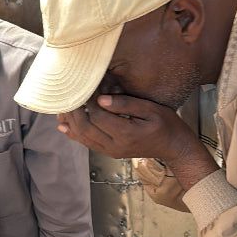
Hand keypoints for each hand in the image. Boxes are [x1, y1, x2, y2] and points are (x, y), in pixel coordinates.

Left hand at [58, 93, 218, 191]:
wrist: (174, 147)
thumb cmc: (166, 125)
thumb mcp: (151, 109)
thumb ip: (125, 104)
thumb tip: (100, 99)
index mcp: (126, 134)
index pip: (97, 115)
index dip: (88, 99)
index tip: (85, 84)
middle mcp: (115, 146)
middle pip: (85, 127)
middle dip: (74, 110)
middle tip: (68, 92)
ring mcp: (111, 151)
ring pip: (83, 137)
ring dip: (71, 121)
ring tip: (63, 105)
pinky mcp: (110, 152)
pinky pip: (88, 143)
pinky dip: (75, 134)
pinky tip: (65, 125)